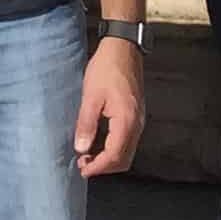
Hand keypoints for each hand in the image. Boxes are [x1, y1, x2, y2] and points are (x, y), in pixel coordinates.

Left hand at [75, 37, 144, 177]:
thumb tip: (81, 149)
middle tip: (83, 165)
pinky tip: (99, 142)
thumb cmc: (106, 69)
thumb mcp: (91, 96)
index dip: (98, 167)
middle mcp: (137, 124)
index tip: (82, 170)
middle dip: (104, 167)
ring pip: (127, 152)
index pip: (114, 156)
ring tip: (88, 155)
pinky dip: (114, 148)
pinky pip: (128, 141)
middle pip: (124, 159)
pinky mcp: (137, 115)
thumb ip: (86, 124)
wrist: (123, 48)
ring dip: (109, 159)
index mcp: (126, 121)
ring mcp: (139, 120)